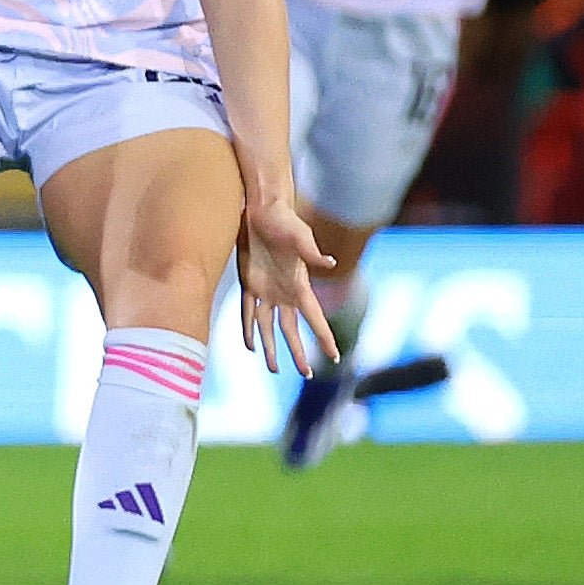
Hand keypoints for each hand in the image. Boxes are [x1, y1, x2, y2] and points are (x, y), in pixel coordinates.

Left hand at [236, 195, 336, 375]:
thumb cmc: (284, 220)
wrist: (260, 210)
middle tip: (307, 374)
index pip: (315, 318)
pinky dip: (248, 328)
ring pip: (268, 327)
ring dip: (270, 347)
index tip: (335, 356)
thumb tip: (330, 264)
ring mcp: (266, 290)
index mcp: (300, 285)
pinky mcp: (248, 283)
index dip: (324, 338)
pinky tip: (250, 345)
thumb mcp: (300, 236)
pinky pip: (248, 312)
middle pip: (292, 330)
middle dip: (299, 352)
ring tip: (274, 369)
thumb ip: (312, 252)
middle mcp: (285, 293)